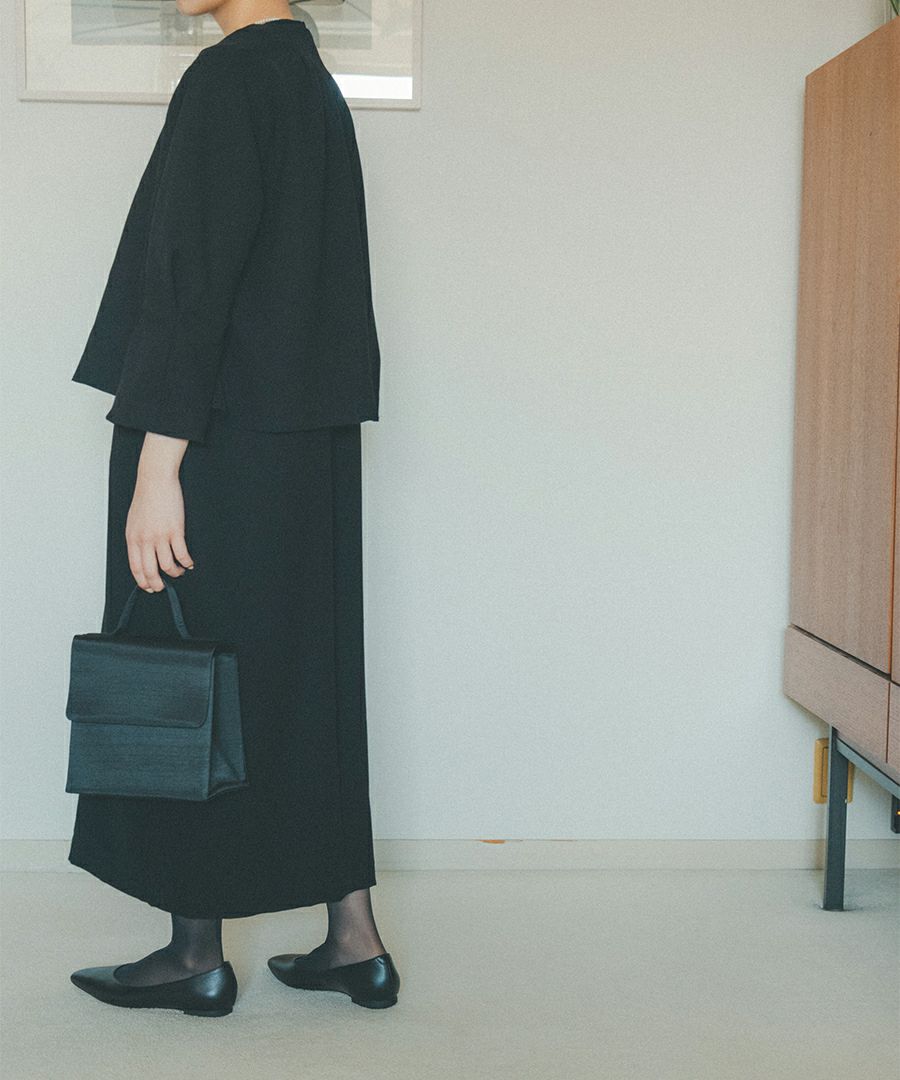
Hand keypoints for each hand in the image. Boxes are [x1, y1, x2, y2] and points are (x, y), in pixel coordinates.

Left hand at [125, 433, 194, 591]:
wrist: (155, 481)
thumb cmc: (145, 498)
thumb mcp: (134, 522)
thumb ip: (137, 539)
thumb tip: (143, 554)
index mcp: (133, 539)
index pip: (136, 567)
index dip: (143, 581)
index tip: (149, 587)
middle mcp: (145, 540)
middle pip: (150, 571)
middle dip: (158, 583)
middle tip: (163, 587)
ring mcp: (160, 536)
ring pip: (167, 565)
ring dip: (175, 572)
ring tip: (180, 571)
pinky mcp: (175, 531)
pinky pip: (182, 554)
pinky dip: (187, 562)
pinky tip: (189, 563)